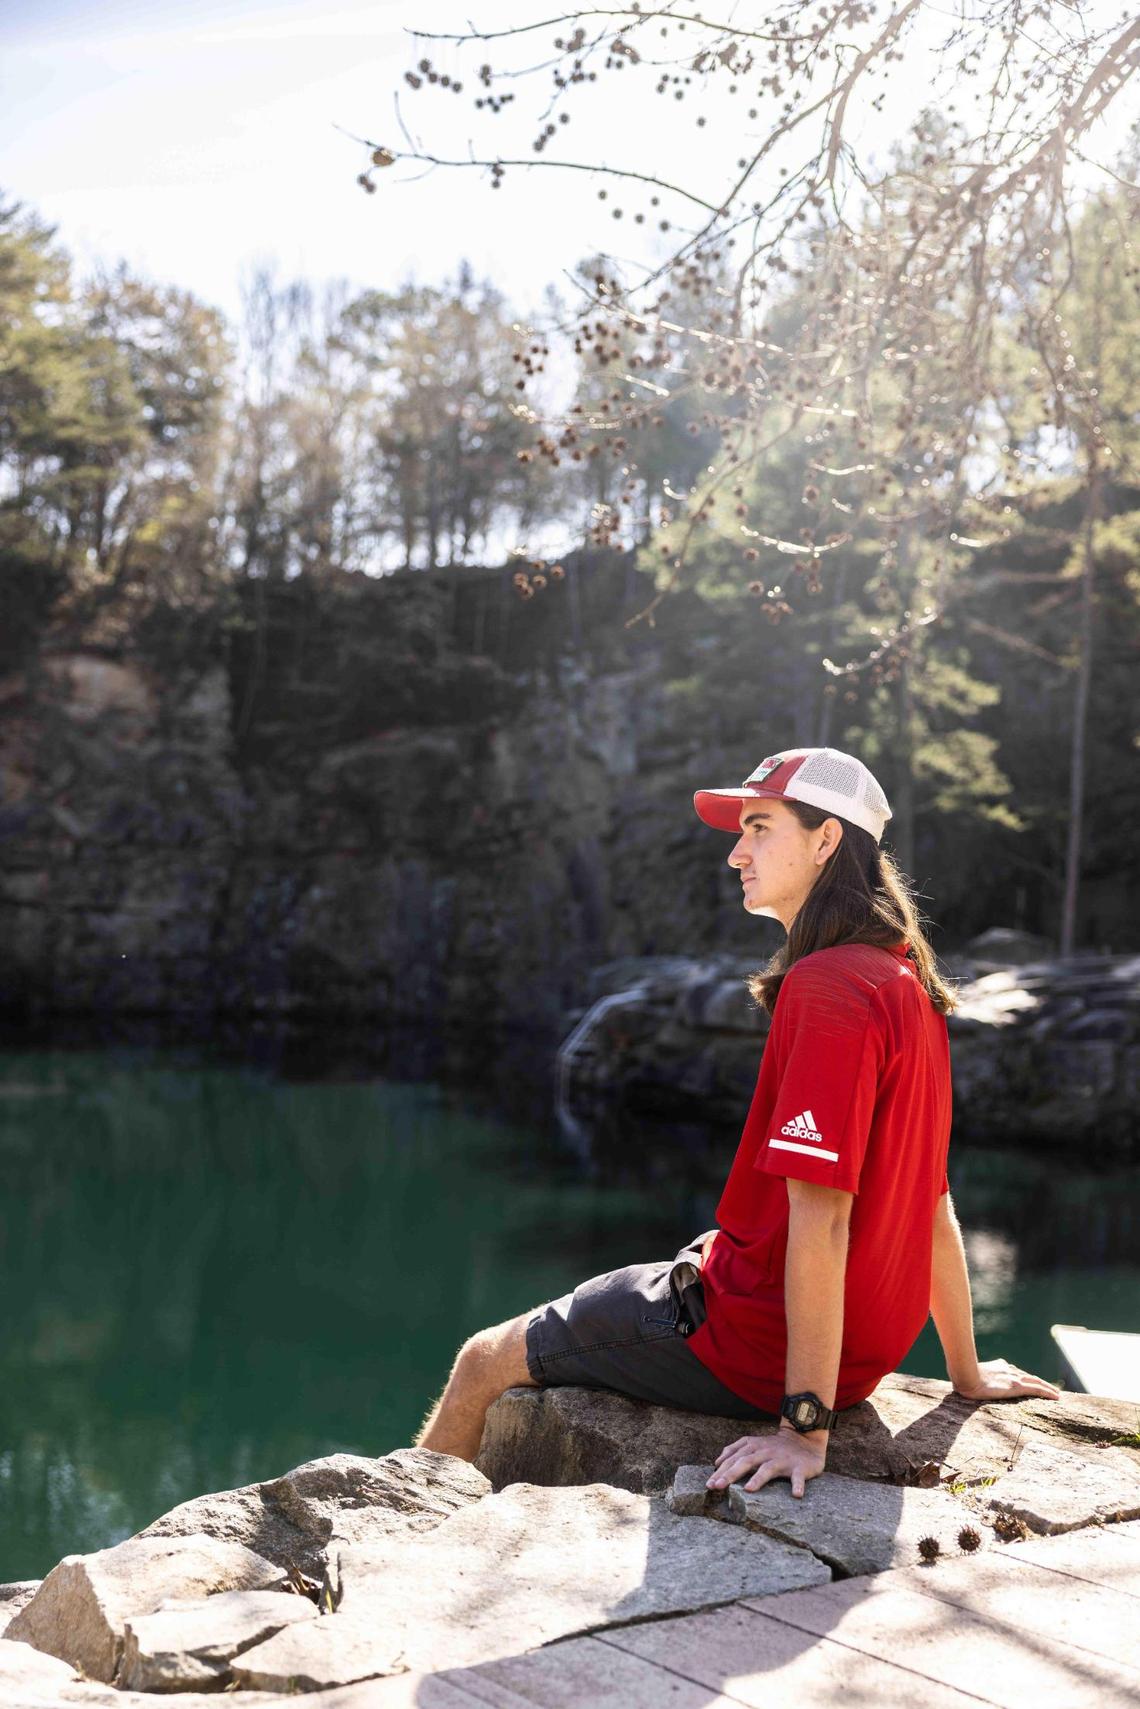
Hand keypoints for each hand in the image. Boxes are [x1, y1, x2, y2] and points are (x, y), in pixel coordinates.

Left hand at [705, 1424, 826, 1498]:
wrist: (804, 1438)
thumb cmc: (774, 1446)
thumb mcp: (754, 1444)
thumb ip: (735, 1450)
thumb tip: (717, 1462)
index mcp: (754, 1447)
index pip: (734, 1458)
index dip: (721, 1471)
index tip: (709, 1484)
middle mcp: (766, 1452)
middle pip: (746, 1462)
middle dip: (730, 1474)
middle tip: (717, 1486)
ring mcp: (782, 1459)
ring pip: (768, 1469)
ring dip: (758, 1478)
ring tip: (749, 1489)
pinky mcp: (799, 1467)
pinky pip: (798, 1477)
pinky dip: (797, 1485)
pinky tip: (796, 1495)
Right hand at [952, 1357, 1059, 1401]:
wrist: (965, 1375)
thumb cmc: (962, 1377)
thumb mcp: (969, 1376)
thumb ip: (973, 1377)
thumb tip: (963, 1383)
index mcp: (998, 1366)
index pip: (1016, 1372)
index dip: (1026, 1378)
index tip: (1031, 1382)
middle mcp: (1008, 1369)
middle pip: (1029, 1376)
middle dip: (1040, 1382)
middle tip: (1051, 1389)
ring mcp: (1013, 1377)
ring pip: (1036, 1382)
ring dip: (1047, 1387)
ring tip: (1056, 1394)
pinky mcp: (1016, 1386)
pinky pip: (1037, 1389)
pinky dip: (1048, 1392)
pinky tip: (1057, 1397)